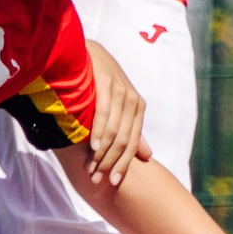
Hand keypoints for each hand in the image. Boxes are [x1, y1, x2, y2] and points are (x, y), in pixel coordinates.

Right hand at [84, 41, 152, 187]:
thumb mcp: (117, 106)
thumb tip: (147, 156)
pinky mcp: (107, 83)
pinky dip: (99, 133)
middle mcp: (133, 100)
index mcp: (138, 108)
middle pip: (124, 141)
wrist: (85, 51)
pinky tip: (93, 147)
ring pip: (114, 132)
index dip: (123, 165)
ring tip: (90, 168)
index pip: (133, 144)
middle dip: (110, 163)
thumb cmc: (98, 81)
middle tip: (96, 179)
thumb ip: (131, 130)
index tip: (112, 182)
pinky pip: (104, 114)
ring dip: (102, 154)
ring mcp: (121, 91)